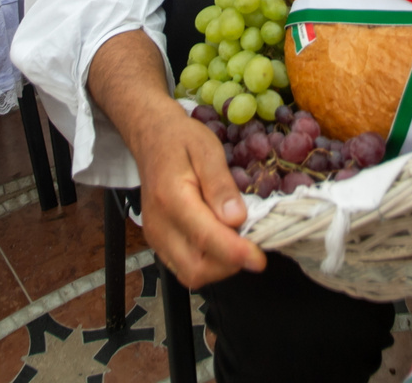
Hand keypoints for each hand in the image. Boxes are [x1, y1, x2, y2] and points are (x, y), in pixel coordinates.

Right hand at [131, 105, 265, 287]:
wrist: (152, 137)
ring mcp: (155, 237)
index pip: (205, 237)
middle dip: (229, 265)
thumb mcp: (208, 150)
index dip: (235, 253)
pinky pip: (184, 267)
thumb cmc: (182, 140)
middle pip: (196, 269)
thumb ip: (221, 186)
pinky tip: (220, 241)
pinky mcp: (157, 242)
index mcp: (171, 198)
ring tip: (236, 240)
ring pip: (191, 274)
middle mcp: (159, 224)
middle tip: (250, 243)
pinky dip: (208, 263)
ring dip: (220, 267)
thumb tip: (237, 219)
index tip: (259, 259)